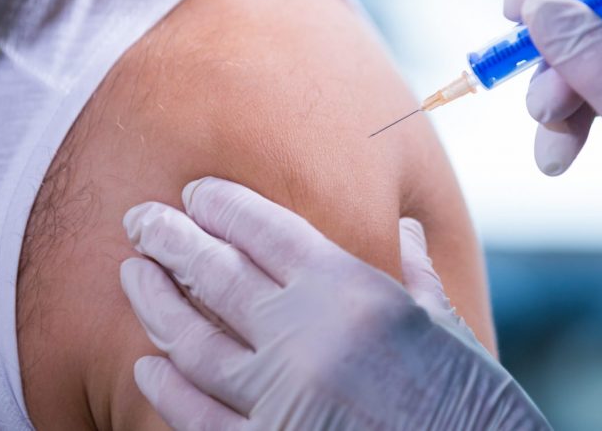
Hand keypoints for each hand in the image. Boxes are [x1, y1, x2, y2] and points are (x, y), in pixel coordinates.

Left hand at [119, 177, 548, 430]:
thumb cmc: (467, 398)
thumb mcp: (446, 329)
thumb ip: (416, 277)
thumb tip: (403, 233)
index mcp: (353, 294)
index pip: (269, 232)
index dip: (224, 206)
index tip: (196, 193)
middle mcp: (305, 339)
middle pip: (216, 275)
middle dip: (170, 239)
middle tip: (140, 220)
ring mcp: (279, 398)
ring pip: (192, 340)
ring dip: (155, 302)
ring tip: (134, 273)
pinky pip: (198, 415)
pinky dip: (168, 387)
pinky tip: (149, 364)